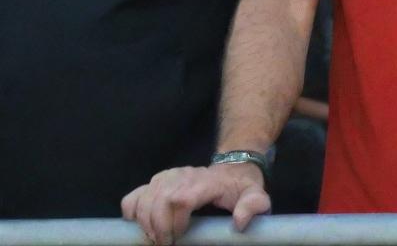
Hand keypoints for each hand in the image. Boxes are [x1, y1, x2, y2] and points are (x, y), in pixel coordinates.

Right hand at [121, 163, 269, 245]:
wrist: (233, 168)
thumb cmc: (240, 186)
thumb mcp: (254, 194)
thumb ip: (253, 205)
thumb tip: (239, 222)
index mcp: (206, 182)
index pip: (181, 198)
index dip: (174, 222)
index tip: (178, 239)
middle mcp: (184, 177)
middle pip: (159, 200)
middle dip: (157, 227)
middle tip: (166, 243)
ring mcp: (169, 177)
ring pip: (144, 197)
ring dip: (144, 223)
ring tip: (155, 237)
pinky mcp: (159, 181)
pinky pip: (135, 195)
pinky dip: (132, 211)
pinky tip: (141, 225)